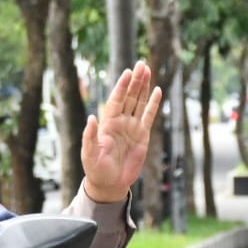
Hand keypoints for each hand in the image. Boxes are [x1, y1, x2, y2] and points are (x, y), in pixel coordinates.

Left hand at [82, 61, 160, 203]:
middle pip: (129, 96)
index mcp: (108, 123)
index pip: (116, 100)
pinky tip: (157, 91)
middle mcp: (120, 122)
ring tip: (147, 70)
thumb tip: (91, 118)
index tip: (127, 72)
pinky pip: (149, 116)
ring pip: (139, 102)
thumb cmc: (96, 169)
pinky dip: (153, 104)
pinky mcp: (142, 136)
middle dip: (135, 81)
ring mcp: (132, 127)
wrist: (110, 183)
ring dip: (143, 87)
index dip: (121, 86)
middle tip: (141, 64)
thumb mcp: (89, 154)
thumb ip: (90, 136)